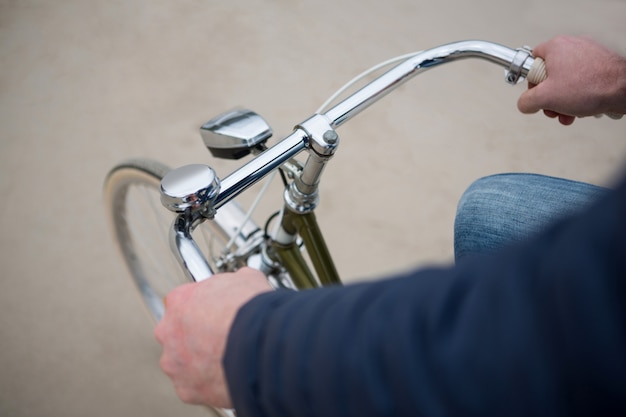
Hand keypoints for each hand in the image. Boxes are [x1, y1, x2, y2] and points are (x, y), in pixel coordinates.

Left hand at [154, 267, 271, 407]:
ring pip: (183, 361)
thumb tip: (243, 281)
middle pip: (178, 333)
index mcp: (179, 300)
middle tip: (220, 335)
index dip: (204, 307)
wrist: (258, 343)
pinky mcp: (186, 388)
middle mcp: (168, 331)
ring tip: (227, 357)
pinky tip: (227, 374)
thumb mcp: (247, 280)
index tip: (215, 311)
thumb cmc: (250, 311)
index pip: (184, 302)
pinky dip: (209, 382)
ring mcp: (174, 361)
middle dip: (197, 335)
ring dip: (201, 360)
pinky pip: (194, 385)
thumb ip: (235, 282)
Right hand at [517, 36, 625, 124]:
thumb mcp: (545, 98)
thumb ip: (526, 101)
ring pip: (566, 81)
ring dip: (562, 101)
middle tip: (552, 107)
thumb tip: (524, 104)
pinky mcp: (600, 65)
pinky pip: (581, 82)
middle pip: (550, 74)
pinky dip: (578, 97)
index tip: (535, 92)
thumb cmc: (589, 86)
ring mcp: (588, 55)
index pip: (532, 60)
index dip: (531, 81)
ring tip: (567, 112)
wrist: (623, 90)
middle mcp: (573, 46)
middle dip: (549, 96)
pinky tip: (579, 110)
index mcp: (556, 47)